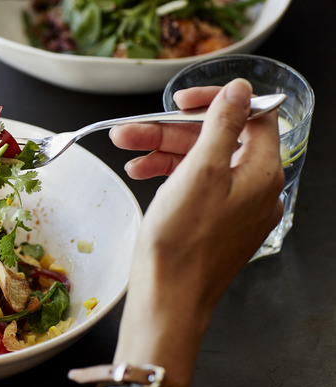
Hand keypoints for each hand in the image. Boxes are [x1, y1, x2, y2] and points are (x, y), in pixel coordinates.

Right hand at [113, 79, 284, 386]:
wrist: (168, 296)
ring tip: (126, 151)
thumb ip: (223, 125)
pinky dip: (169, 176)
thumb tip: (241, 90)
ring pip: (201, 163)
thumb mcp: (200, 171)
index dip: (214, 102)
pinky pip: (196, 187)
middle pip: (217, 140)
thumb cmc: (182, 242)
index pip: (250, 117)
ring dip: (162, 151)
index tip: (180, 101)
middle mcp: (255, 190)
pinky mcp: (216, 223)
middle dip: (170, 131)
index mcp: (262, 173)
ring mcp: (236, 208)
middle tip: (132, 130)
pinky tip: (140, 172)